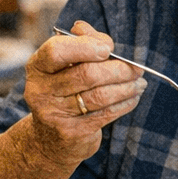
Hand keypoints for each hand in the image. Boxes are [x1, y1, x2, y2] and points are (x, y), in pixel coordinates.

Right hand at [22, 20, 144, 166]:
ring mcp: (54, 113)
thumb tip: (103, 39)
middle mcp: (40, 90)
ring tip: (140, 82)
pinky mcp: (71, 132)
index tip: (108, 49)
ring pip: (99, 95)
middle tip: (136, 68)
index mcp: (38, 66)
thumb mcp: (66, 65)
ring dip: (126, 87)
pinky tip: (133, 97)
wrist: (49, 139)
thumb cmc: (64, 91)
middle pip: (86, 74)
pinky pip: (105, 114)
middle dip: (118, 69)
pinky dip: (124, 104)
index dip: (85, 47)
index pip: (57, 51)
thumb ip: (82, 43)